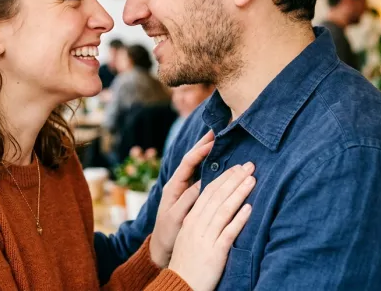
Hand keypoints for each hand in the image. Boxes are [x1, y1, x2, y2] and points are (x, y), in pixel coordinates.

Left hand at [149, 131, 215, 267]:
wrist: (161, 249)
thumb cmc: (167, 235)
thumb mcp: (176, 218)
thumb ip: (186, 201)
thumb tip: (200, 184)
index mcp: (173, 187)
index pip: (188, 162)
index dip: (200, 150)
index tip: (214, 140)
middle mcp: (177, 184)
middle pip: (192, 159)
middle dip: (204, 145)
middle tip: (218, 131)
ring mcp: (183, 189)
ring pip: (196, 166)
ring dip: (207, 153)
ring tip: (220, 140)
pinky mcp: (188, 195)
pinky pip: (200, 176)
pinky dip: (209, 166)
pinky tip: (219, 161)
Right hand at [168, 163, 255, 290]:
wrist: (180, 285)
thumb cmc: (188, 261)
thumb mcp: (190, 235)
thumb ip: (201, 219)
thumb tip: (217, 204)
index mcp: (191, 219)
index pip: (208, 192)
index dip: (223, 178)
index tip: (237, 167)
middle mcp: (197, 225)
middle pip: (217, 196)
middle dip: (234, 179)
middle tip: (249, 165)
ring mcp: (205, 238)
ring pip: (223, 210)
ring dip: (239, 193)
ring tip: (252, 180)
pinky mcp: (215, 252)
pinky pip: (228, 232)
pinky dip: (239, 219)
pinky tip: (249, 208)